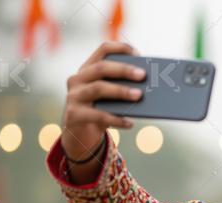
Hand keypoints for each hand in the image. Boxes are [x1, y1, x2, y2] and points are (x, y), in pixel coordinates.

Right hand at [61, 41, 143, 159]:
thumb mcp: (109, 97)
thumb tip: (148, 87)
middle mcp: (78, 79)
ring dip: (121, 91)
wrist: (79, 135)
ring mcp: (74, 96)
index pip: (103, 50)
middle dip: (123, 70)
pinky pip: (98, 115)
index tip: (138, 53)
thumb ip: (122, 88)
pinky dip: (116, 119)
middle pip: (101, 68)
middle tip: (143, 75)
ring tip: (139, 96)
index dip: (120, 48)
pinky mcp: (74, 114)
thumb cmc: (100, 110)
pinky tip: (130, 123)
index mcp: (88, 69)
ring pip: (98, 89)